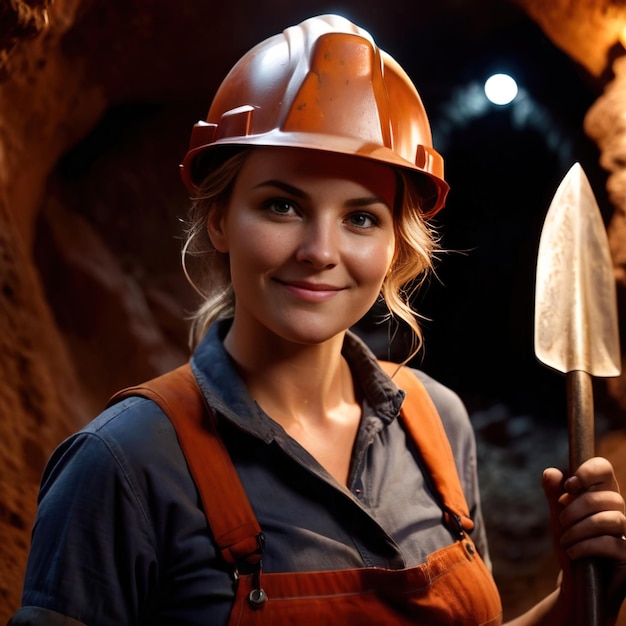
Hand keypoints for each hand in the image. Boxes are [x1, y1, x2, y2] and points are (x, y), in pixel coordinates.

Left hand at [543, 457, 625, 620]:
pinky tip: (572, 552)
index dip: (588, 471)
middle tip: (561, 519)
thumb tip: (551, 472)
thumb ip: (554, 493)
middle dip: (578, 507)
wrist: (576, 583)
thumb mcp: (558, 517)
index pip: (604, 469)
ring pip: (613, 519)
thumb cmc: (570, 545)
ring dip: (581, 528)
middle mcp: (618, 512)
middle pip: (608, 496)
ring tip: (565, 539)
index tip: (569, 485)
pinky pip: (612, 544)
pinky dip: (586, 546)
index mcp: (601, 495)